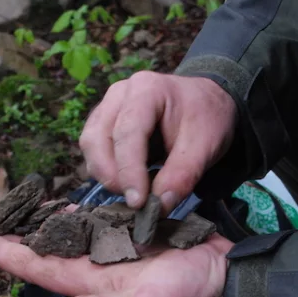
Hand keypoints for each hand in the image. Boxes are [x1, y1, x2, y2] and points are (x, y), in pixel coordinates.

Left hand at [0, 230, 233, 296]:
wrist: (219, 276)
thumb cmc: (185, 294)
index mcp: (90, 282)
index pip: (38, 268)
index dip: (6, 255)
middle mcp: (94, 265)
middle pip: (45, 248)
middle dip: (16, 235)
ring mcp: (111, 249)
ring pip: (67, 232)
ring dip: (41, 222)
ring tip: (17, 207)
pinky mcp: (129, 233)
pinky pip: (95, 221)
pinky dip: (76, 212)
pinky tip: (63, 205)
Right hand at [79, 71, 236, 212]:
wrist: (207, 103)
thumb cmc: (206, 118)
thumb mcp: (206, 145)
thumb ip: (183, 175)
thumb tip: (159, 207)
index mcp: (147, 89)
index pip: (127, 133)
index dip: (129, 170)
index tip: (138, 202)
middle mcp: (120, 94)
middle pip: (97, 138)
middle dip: (112, 175)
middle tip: (135, 201)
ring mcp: (108, 106)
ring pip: (90, 144)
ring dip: (106, 174)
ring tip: (134, 192)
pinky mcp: (104, 122)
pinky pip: (94, 148)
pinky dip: (107, 170)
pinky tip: (129, 182)